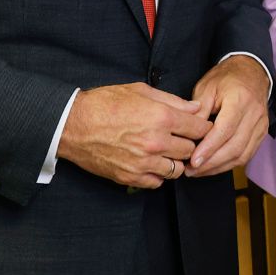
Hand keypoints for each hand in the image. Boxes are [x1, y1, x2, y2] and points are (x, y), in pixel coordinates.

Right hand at [58, 82, 209, 187]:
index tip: (200, 128)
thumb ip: (172, 101)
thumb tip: (195, 108)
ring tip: (167, 152)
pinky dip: (158, 175)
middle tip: (182, 139)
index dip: (202, 127)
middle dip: (189, 144)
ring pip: (177, 170)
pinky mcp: (130, 177)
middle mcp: (156, 142)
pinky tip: (152, 163)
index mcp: (162, 118)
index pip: (199, 128)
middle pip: (191, 150)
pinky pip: (157, 183)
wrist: (73, 124)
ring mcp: (143, 162)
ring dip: (175, 161)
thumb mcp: (140, 91)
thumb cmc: (105, 103)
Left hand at [184, 55, 271, 176]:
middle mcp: (254, 114)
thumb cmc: (226, 79)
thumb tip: (189, 136)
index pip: (225, 130)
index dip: (209, 148)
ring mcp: (261, 125)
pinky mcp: (262, 133)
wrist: (251, 72)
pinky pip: (247, 155)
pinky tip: (213, 167)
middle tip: (191, 170)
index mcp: (240, 99)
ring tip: (199, 171)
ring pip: (242, 155)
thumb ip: (198, 112)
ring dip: (219, 167)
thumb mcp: (206, 88)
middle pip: (235, 147)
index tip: (193, 161)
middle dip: (212, 163)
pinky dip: (229, 164)